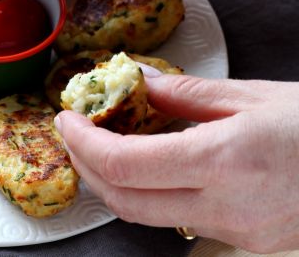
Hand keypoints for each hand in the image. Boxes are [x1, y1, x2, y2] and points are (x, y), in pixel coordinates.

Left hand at [55, 67, 298, 252]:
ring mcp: (233, 230)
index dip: (82, 143)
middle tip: (74, 133)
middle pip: (123, 199)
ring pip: (144, 215)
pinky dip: (147, 193)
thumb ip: (185, 93)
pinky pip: (175, 220)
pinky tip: (148, 166)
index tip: (67, 119)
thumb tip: (138, 81)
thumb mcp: (252, 95)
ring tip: (102, 145)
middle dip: (86, 166)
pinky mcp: (242, 240)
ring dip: (112, 182)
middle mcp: (224, 205)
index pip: (123, 164)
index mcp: (224, 161)